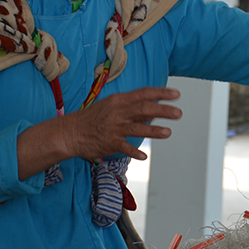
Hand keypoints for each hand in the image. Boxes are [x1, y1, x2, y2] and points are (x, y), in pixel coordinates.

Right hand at [63, 87, 181, 162]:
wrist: (70, 132)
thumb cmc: (92, 118)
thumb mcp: (111, 106)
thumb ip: (131, 108)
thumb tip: (153, 110)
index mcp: (119, 100)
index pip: (144, 93)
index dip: (161, 93)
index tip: (176, 94)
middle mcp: (118, 112)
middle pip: (144, 109)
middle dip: (163, 110)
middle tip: (178, 113)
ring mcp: (114, 127)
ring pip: (137, 128)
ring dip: (154, 131)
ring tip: (168, 132)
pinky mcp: (109, 142)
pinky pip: (125, 147)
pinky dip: (134, 152)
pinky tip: (144, 156)